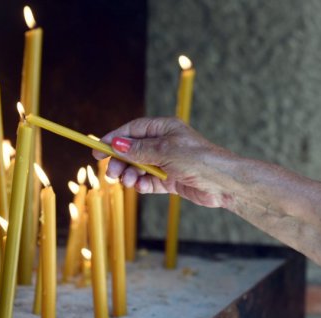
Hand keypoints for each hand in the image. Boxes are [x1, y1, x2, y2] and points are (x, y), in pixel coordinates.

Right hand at [93, 117, 231, 207]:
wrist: (223, 183)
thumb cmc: (198, 159)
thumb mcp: (164, 151)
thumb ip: (139, 150)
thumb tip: (116, 145)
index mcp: (165, 128)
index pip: (133, 130)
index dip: (114, 139)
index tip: (98, 149)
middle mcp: (165, 144)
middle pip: (133, 150)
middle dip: (121, 161)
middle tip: (111, 172)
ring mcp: (168, 163)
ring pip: (140, 167)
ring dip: (131, 174)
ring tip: (129, 181)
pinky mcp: (172, 180)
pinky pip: (150, 181)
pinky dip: (143, 184)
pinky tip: (141, 187)